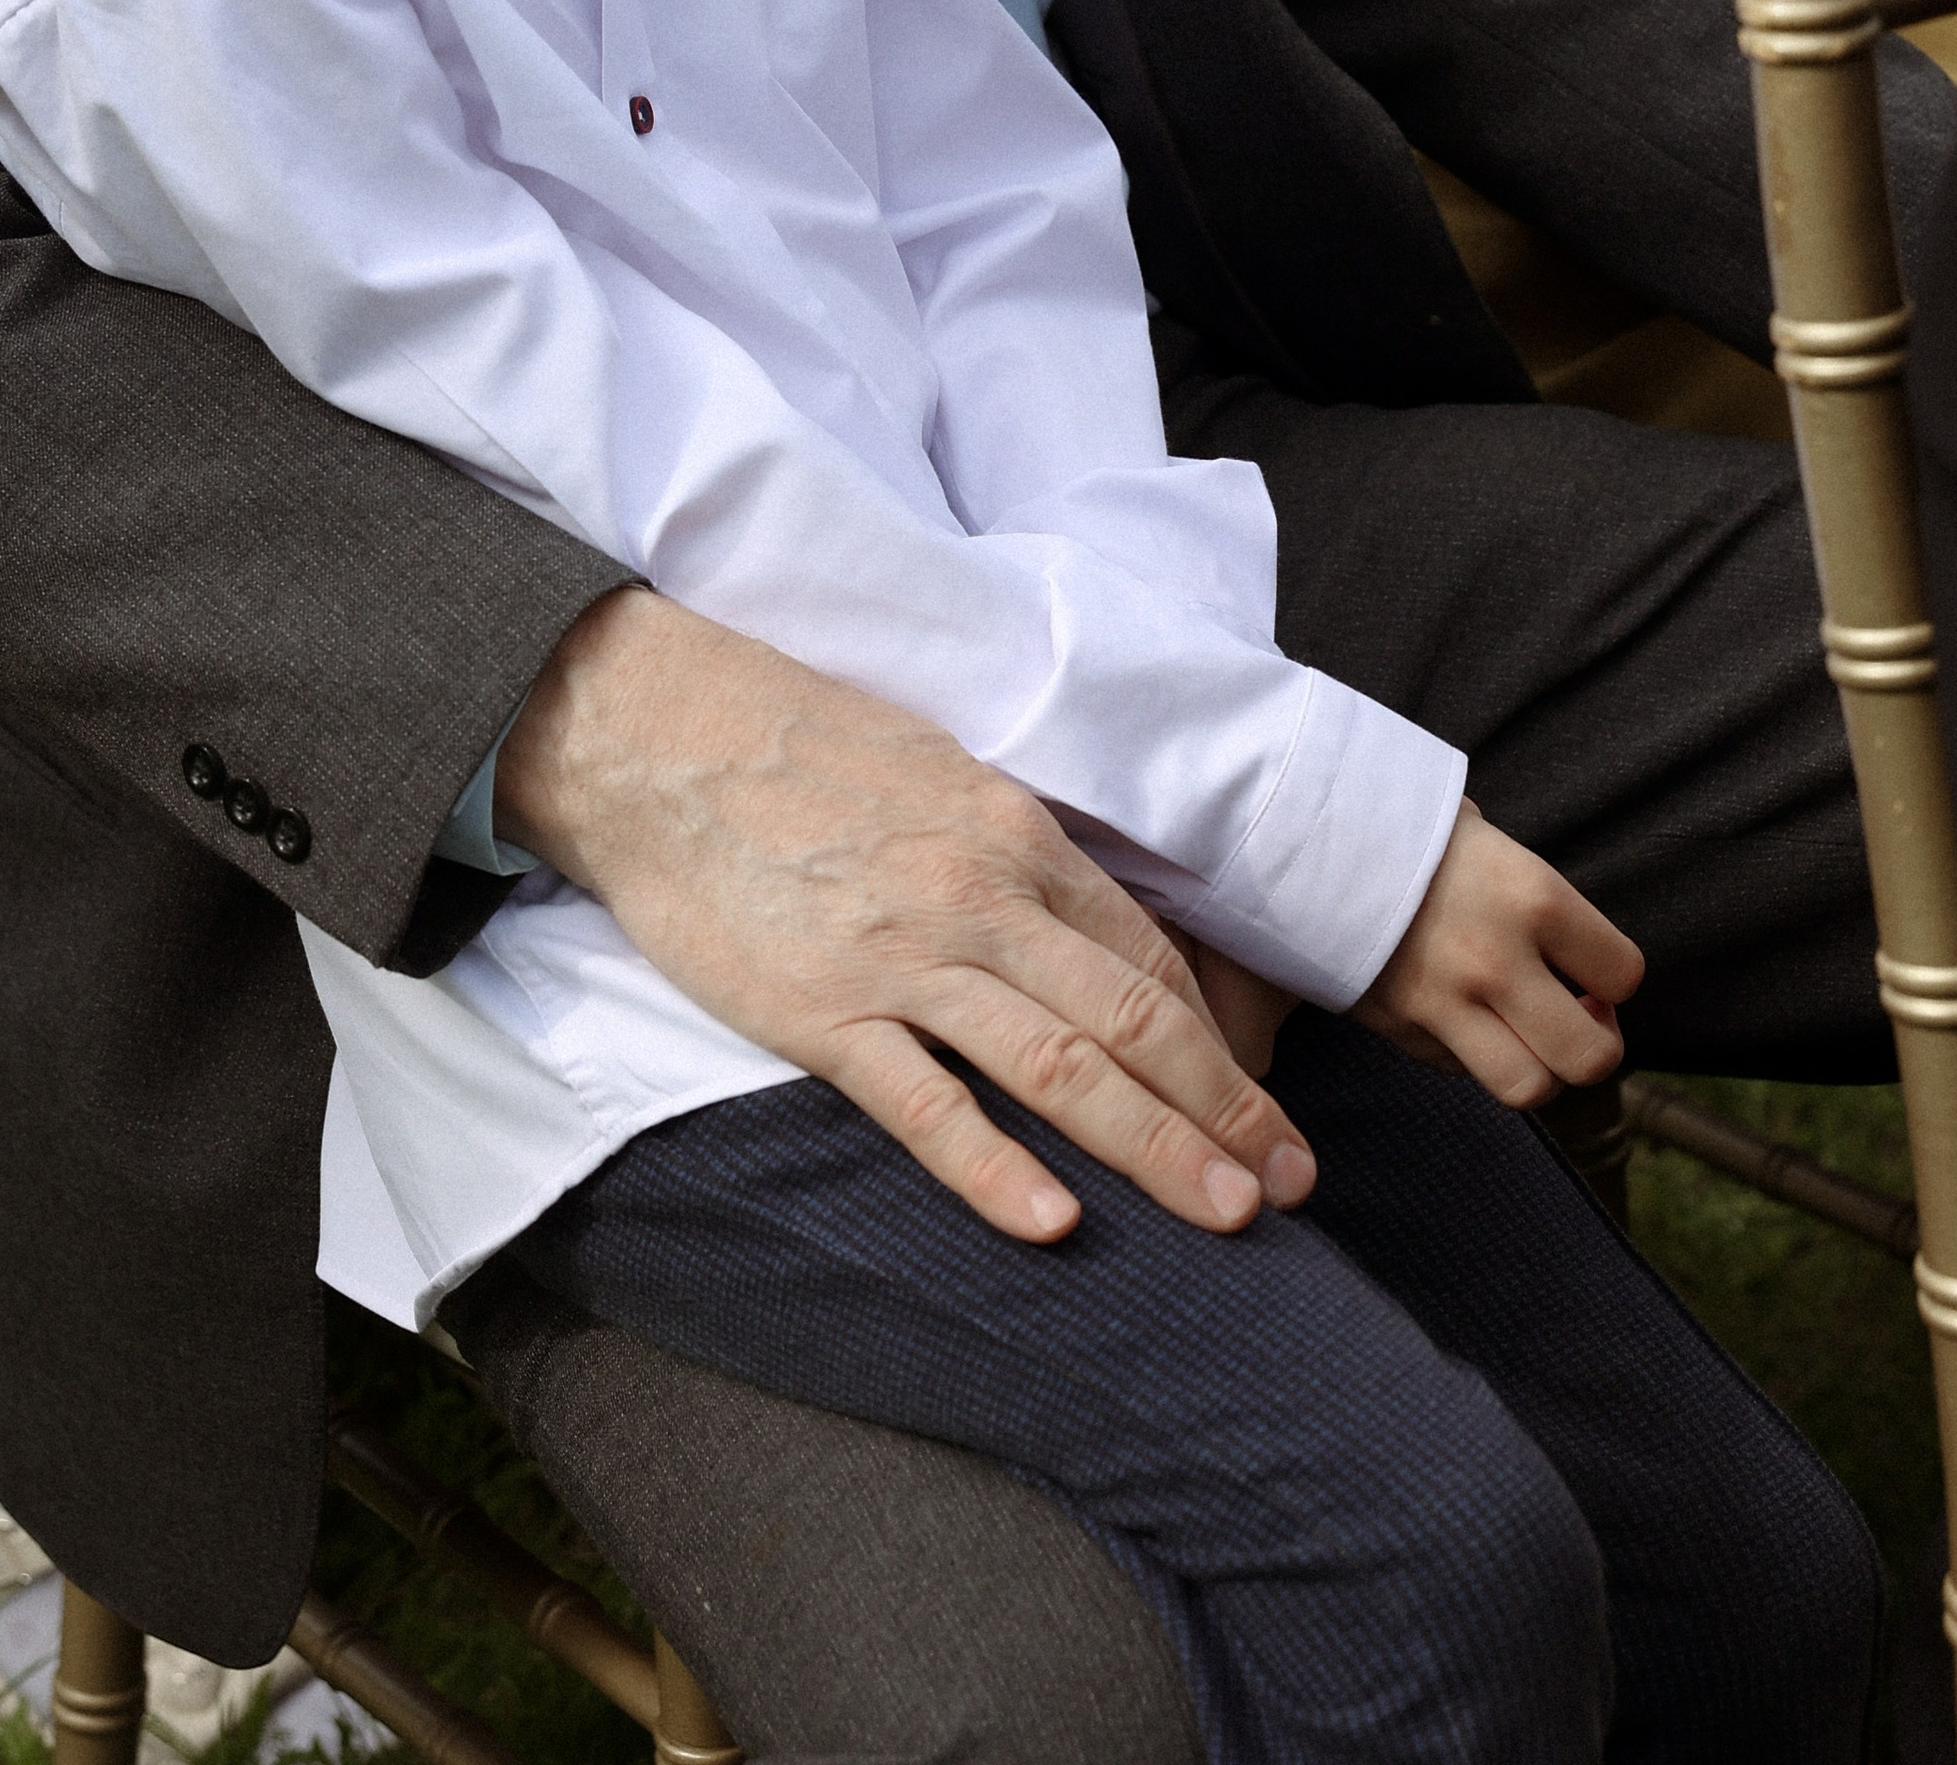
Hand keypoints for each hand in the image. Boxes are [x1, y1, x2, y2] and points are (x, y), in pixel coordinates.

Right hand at [494, 587, 1318, 1243]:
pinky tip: (1056, 1225)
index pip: (1146, 956)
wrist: (661, 730)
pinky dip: (996, 1169)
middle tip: (1295, 1187)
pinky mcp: (821, 1011)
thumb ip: (1009, 848)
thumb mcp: (935, 768)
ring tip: (1231, 1217)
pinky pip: (926, 1104)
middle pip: (1134, 1020)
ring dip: (1156, 1148)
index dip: (1220, 1042)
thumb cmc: (799, 740)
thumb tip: (1078, 922)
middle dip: (1227, 1111)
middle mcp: (980, 897)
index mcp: (1013, 834)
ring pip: (1059, 1068)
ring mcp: (903, 958)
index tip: (1267, 1110)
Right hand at [1352, 800, 1639, 1109]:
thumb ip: (1535, 901)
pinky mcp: (1402, 1030)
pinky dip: (1473, 1055)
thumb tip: (1574, 956)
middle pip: (1589, 1059)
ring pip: (1528, 1088)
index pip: (1623, 974)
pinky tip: (1461, 1015)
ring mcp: (1446, 1004)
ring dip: (1537, 1067)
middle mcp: (1498, 960)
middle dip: (1594, 1045)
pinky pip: (1463, 1070)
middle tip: (1575, 1016)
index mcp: (1533, 897)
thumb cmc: (1410, 828)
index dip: (1614, 979)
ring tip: (1525, 1033)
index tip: (1591, 969)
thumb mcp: (1487, 840)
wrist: (1309, 834)